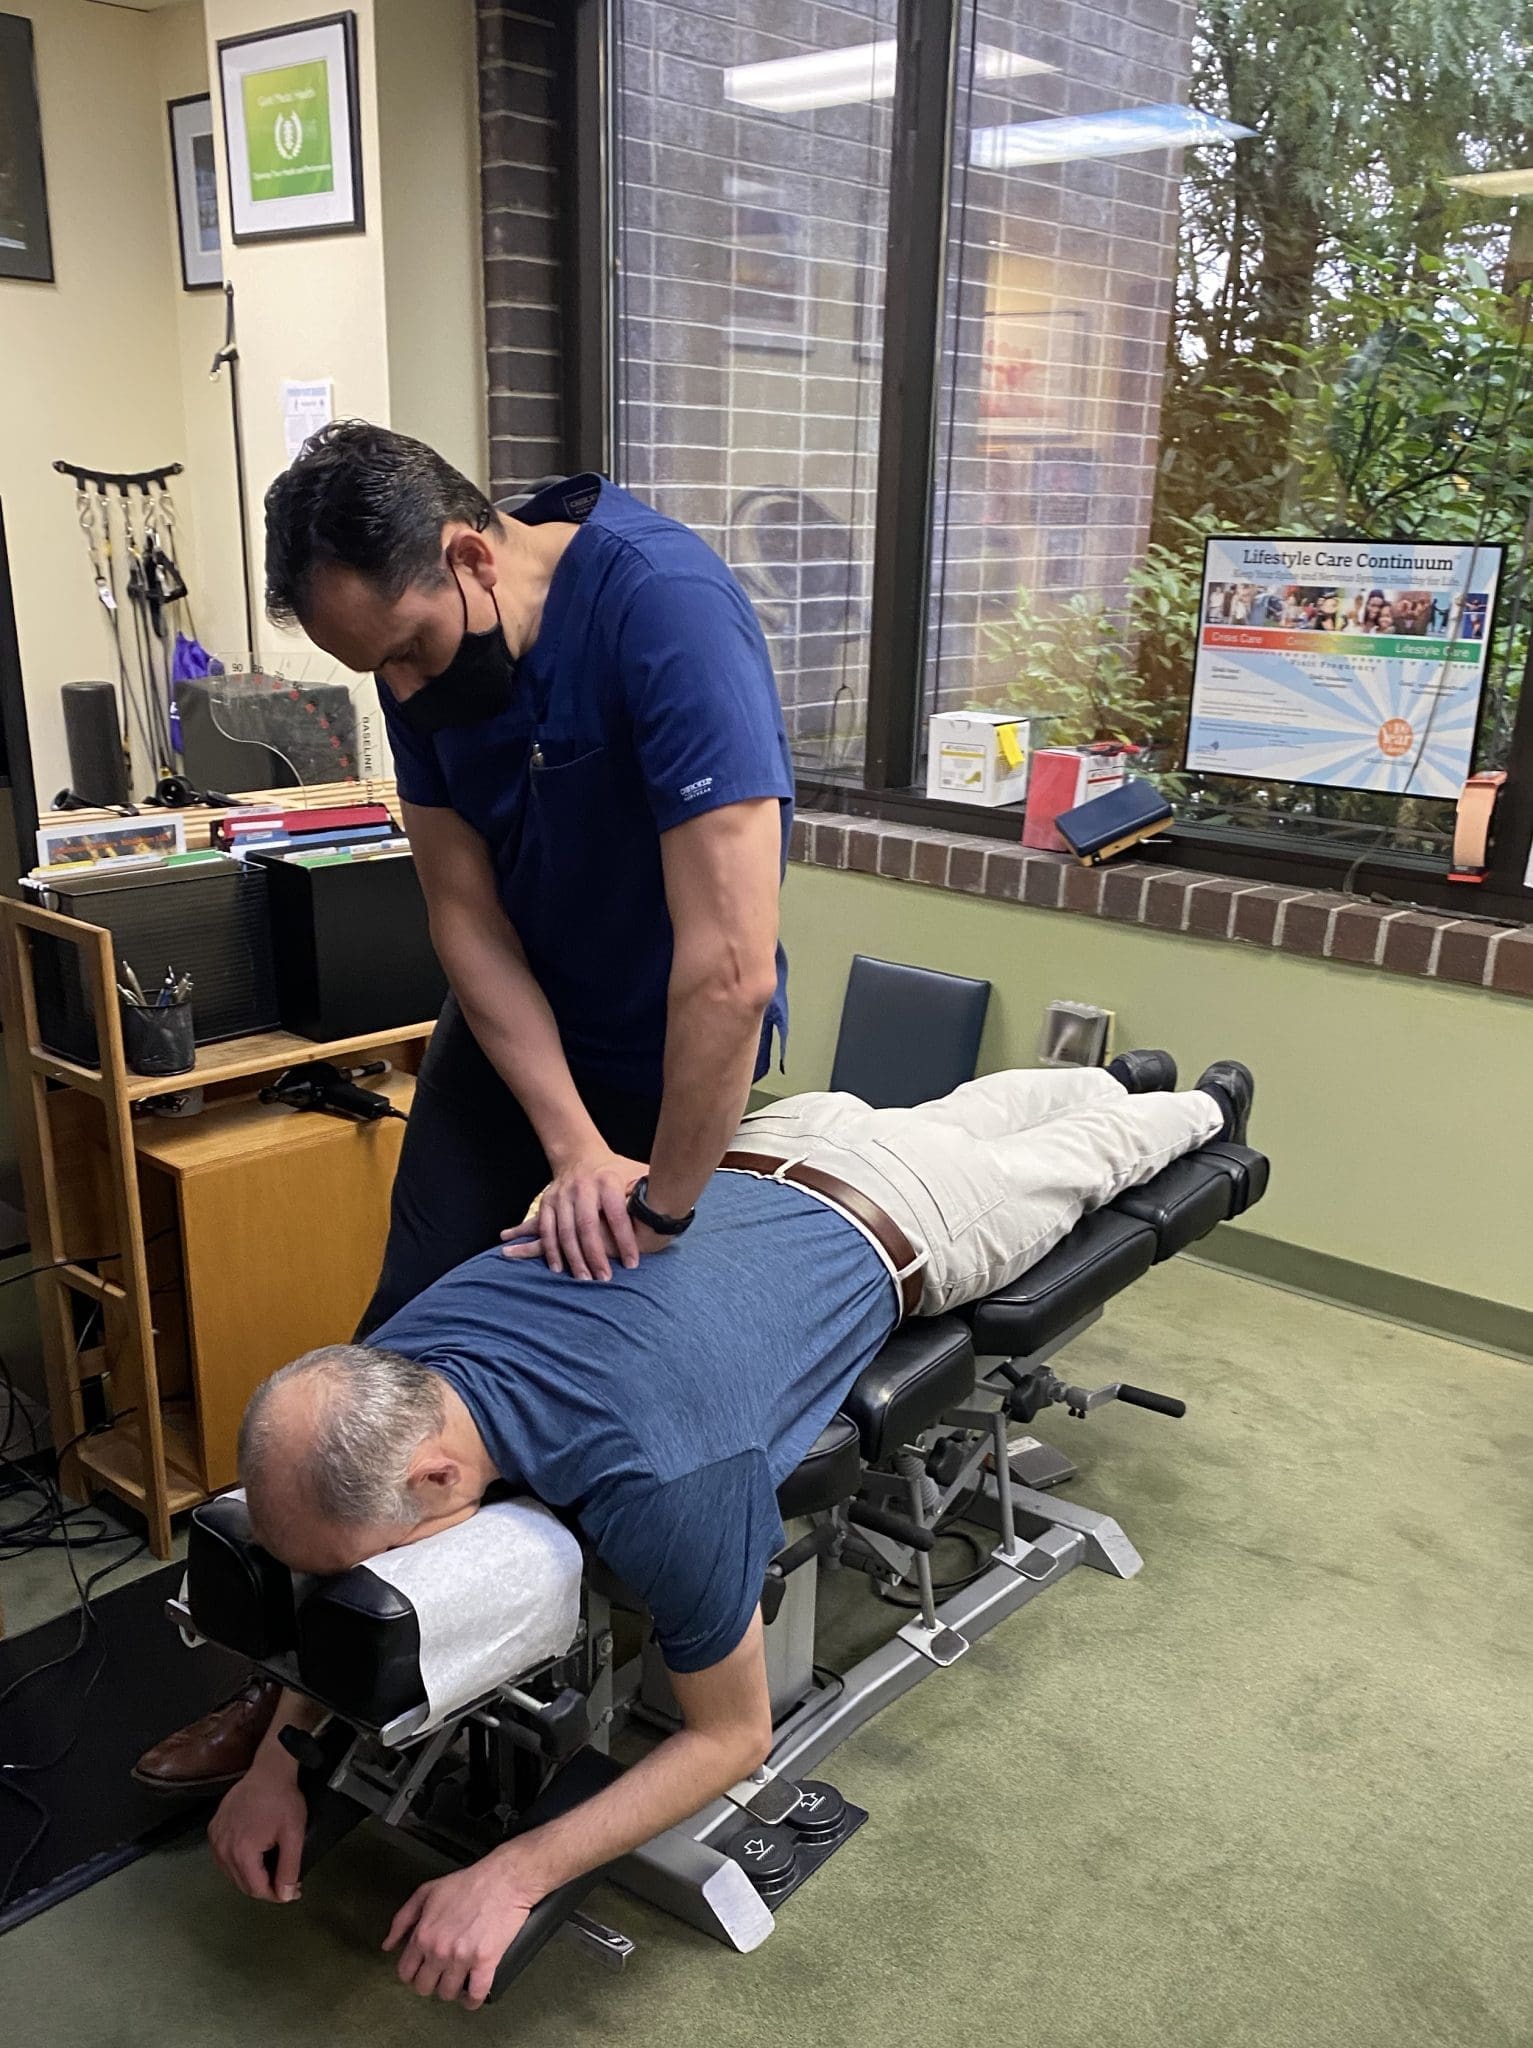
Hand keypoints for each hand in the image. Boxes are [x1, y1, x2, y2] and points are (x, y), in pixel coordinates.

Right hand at [208, 1757, 307, 1902]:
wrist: (269, 1770)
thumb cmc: (283, 1800)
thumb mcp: (293, 1834)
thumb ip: (289, 1868)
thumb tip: (285, 1896)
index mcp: (241, 1852)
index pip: (256, 1889)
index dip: (276, 1894)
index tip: (293, 1891)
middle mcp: (222, 1849)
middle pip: (242, 1884)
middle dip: (265, 1887)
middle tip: (287, 1882)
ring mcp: (215, 1839)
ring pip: (232, 1873)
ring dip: (252, 1876)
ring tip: (273, 1870)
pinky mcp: (213, 1829)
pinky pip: (224, 1858)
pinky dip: (238, 1863)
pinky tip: (254, 1857)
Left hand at [384, 1857, 540, 2008]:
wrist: (504, 1879)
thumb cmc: (469, 1883)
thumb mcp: (427, 1892)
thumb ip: (402, 1919)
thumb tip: (388, 1945)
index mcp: (423, 1934)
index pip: (405, 1972)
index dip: (412, 1973)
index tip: (420, 1970)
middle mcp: (439, 1950)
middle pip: (424, 1988)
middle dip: (431, 1983)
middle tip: (440, 1975)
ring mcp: (462, 1958)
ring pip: (448, 1994)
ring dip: (452, 1990)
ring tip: (458, 1980)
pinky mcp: (486, 1962)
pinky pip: (475, 1996)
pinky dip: (473, 2000)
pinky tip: (473, 1994)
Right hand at [499, 1149, 648, 1280]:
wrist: (579, 1155)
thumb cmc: (615, 1172)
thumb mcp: (635, 1173)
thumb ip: (649, 1190)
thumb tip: (670, 1208)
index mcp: (608, 1181)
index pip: (617, 1215)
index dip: (625, 1240)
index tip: (632, 1264)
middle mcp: (583, 1187)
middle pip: (587, 1226)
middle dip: (596, 1255)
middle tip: (605, 1278)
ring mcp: (562, 1194)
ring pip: (565, 1230)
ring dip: (574, 1258)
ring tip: (585, 1278)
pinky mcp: (547, 1201)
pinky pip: (547, 1229)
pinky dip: (551, 1250)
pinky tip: (559, 1268)